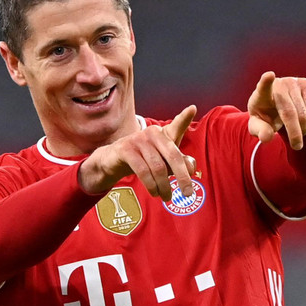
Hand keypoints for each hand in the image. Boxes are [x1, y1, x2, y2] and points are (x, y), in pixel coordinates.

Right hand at [79, 105, 197, 200]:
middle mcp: (152, 133)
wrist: (113, 161)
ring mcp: (138, 140)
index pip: (176, 126)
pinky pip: (142, 171)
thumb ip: (180, 163)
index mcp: (163, 134)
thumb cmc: (144, 159)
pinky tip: (154, 193)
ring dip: (164, 186)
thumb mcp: (163, 161)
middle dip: (182, 177)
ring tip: (167, 197)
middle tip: (188, 193)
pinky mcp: (125, 150)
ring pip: (158, 168)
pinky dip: (151, 185)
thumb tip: (191, 168)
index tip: (192, 108)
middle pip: (172, 156)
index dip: (184, 118)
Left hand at [246, 71, 305, 149]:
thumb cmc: (265, 116)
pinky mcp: (305, 84)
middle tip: (297, 146)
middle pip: (290, 112)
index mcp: (261, 94)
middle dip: (295, 133)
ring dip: (304, 129)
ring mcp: (293, 82)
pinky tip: (305, 125)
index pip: (263, 86)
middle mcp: (278, 85)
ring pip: (304, 112)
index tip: (269, 75)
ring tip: (298, 135)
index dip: (265, 81)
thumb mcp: (259, 126)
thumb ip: (260, 131)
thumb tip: (267, 137)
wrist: (276, 104)